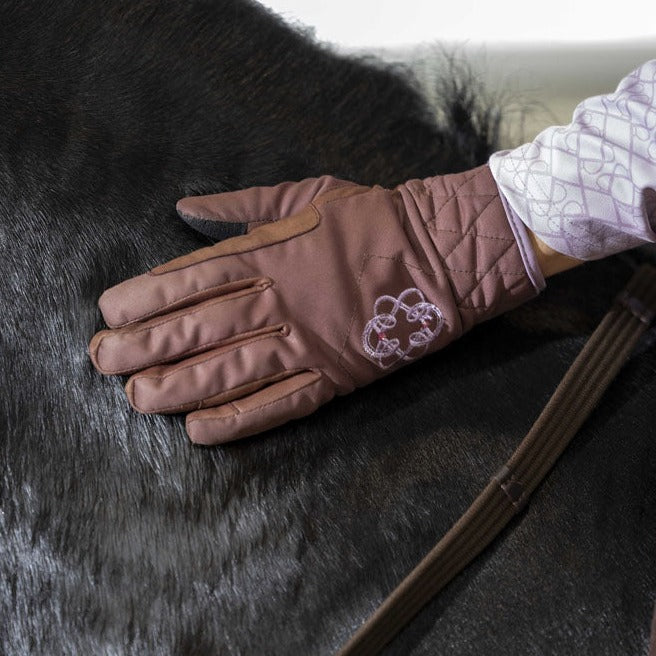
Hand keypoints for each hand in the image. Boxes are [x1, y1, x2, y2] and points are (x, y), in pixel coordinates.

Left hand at [89, 166, 536, 444]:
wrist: (441, 253)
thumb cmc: (371, 218)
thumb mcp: (304, 195)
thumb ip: (241, 208)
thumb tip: (184, 208)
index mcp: (271, 251)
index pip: (192, 277)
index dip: (145, 296)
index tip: (109, 311)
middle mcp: (281, 299)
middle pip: (199, 327)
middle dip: (145, 345)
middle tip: (103, 361)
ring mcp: (308, 341)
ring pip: (231, 370)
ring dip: (178, 386)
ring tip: (136, 399)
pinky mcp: (336, 375)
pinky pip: (281, 402)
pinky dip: (240, 420)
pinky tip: (199, 432)